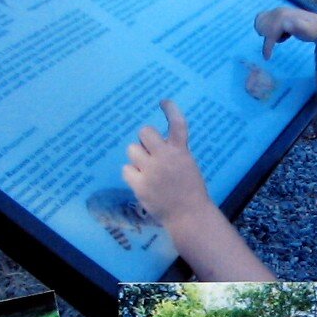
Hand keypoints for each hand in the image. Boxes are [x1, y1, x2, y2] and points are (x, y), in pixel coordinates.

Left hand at [123, 100, 211, 227]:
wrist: (188, 215)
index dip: (170, 110)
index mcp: (181, 151)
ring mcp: (151, 171)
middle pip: (145, 132)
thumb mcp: (187, 165)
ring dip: (138, 157)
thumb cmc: (190, 190)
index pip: (177, 124)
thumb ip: (173, 153)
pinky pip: (126, 169)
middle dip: (146, 140)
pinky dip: (132, 174)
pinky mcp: (139, 185)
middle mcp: (165, 157)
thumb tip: (155, 144)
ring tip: (146, 169)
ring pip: (132, 150)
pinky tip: (141, 181)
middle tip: (150, 151)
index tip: (164, 102)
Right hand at [254, 6, 316, 58]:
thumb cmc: (314, 31)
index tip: (268, 58)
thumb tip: (286, 24)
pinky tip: (282, 33)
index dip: (267, 47)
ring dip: (267, 32)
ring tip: (282, 36)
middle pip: (261, 26)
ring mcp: (278, 11)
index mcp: (282, 17)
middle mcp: (278, 11)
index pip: (268, 33)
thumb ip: (299, 27)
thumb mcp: (308, 32)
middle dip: (268, 37)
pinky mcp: (279, 13)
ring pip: (260, 22)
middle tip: (282, 39)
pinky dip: (268, 28)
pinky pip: (265, 20)